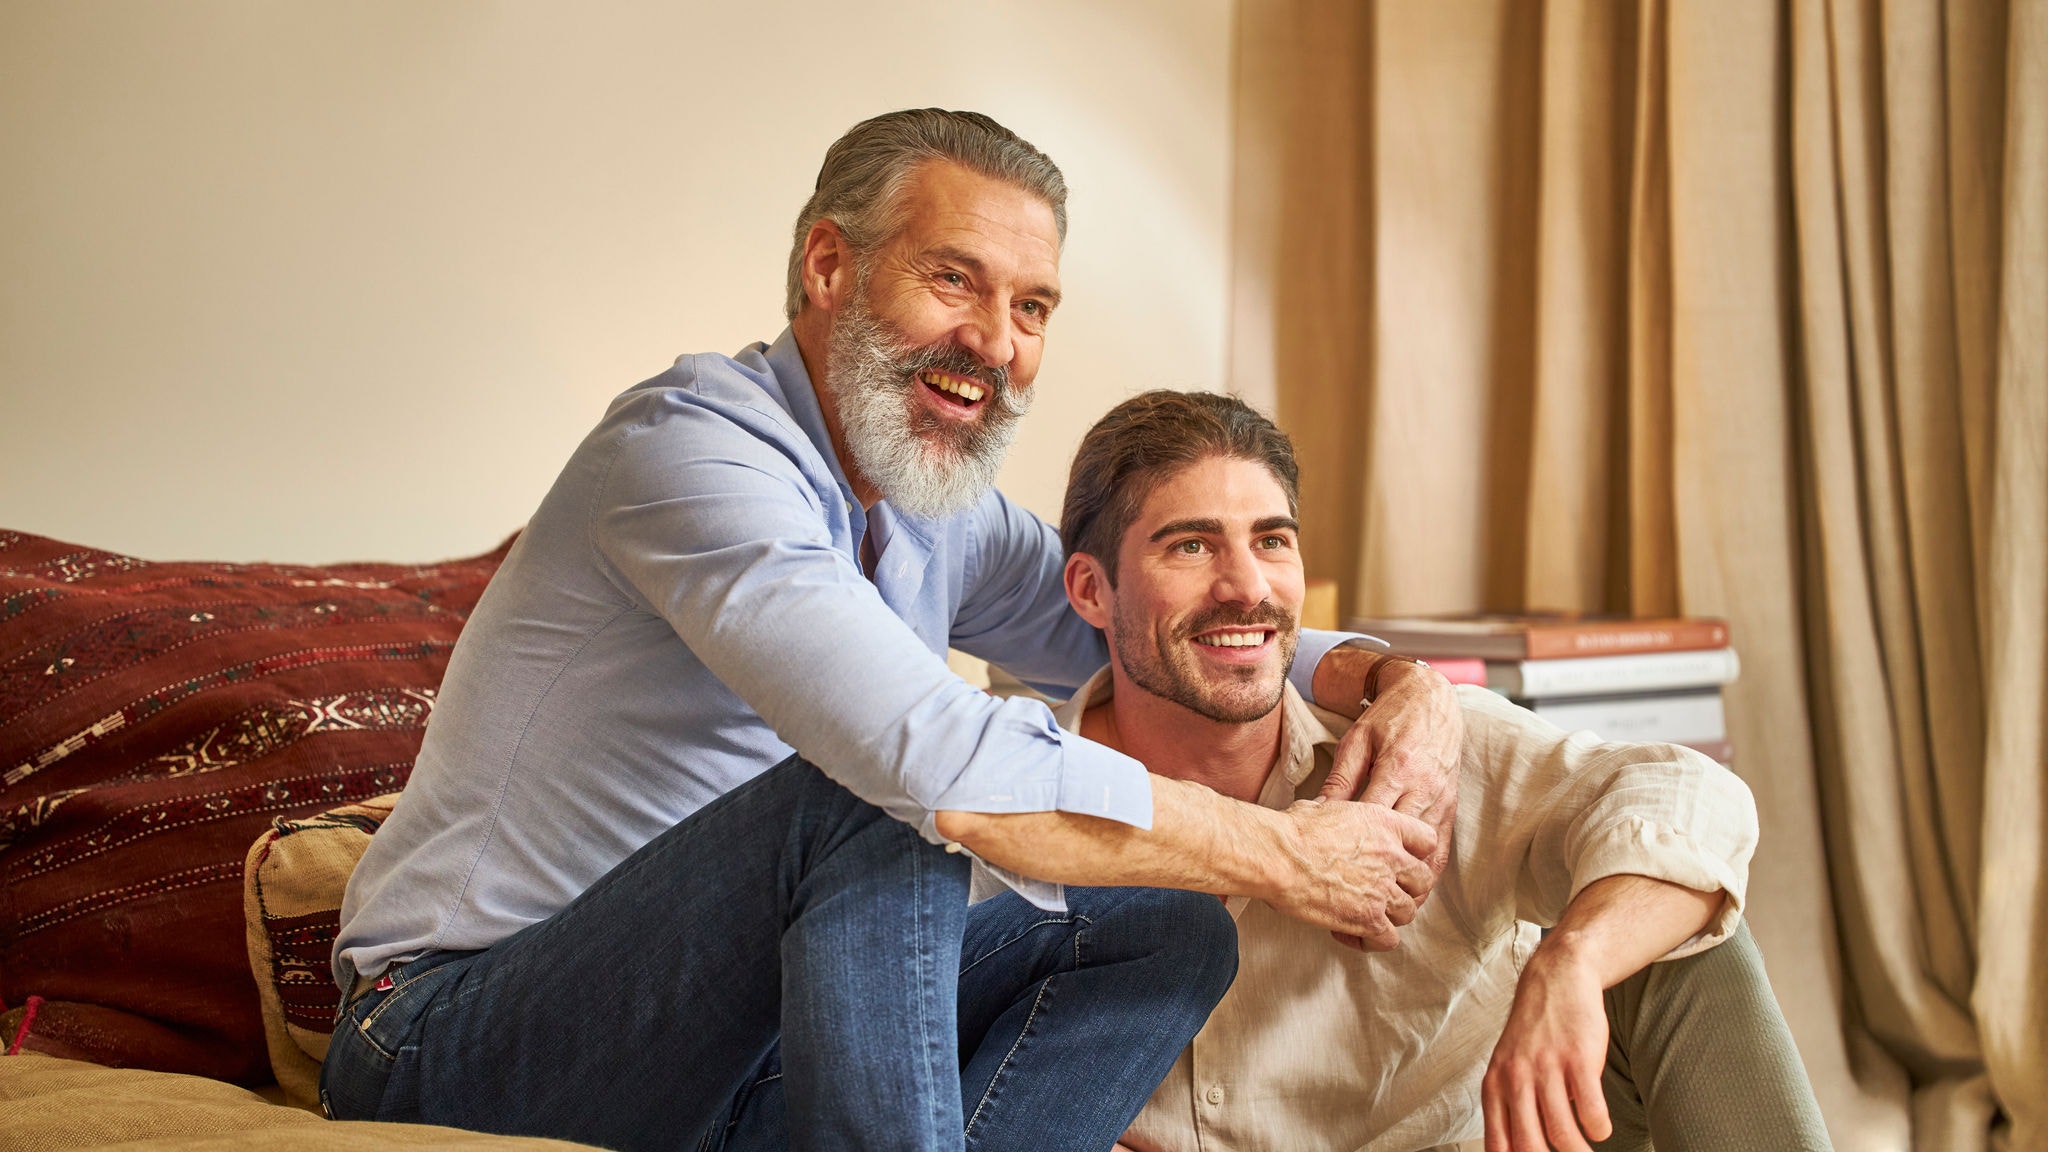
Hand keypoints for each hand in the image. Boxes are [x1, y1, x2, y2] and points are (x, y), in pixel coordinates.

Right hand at [1267, 797, 1436, 948]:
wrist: (1278, 857)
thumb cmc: (1291, 831)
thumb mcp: (1322, 808)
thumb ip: (1337, 812)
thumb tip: (1324, 809)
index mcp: (1385, 824)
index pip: (1427, 840)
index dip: (1416, 852)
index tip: (1402, 859)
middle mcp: (1392, 857)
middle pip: (1423, 880)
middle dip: (1408, 888)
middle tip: (1386, 891)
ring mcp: (1383, 890)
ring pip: (1408, 912)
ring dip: (1390, 916)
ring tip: (1367, 914)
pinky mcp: (1368, 919)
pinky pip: (1388, 940)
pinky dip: (1373, 940)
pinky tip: (1354, 933)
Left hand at [1318, 657, 1462, 879]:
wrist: (1432, 699)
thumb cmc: (1388, 718)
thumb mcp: (1357, 740)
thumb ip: (1341, 778)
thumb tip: (1316, 811)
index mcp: (1398, 769)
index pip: (1373, 819)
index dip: (1353, 848)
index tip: (1329, 870)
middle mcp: (1424, 789)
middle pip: (1402, 843)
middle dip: (1379, 874)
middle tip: (1352, 900)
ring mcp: (1441, 800)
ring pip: (1426, 853)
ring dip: (1407, 883)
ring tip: (1384, 909)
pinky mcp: (1451, 807)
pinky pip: (1441, 848)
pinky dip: (1427, 872)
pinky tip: (1412, 891)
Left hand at [1481, 948, 1613, 1151]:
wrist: (1555, 981)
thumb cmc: (1534, 1035)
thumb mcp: (1508, 1069)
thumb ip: (1512, 1109)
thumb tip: (1524, 1151)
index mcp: (1494, 1087)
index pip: (1498, 1146)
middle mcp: (1515, 1080)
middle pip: (1529, 1147)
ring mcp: (1546, 1068)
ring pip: (1562, 1134)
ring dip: (1579, 1151)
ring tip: (1586, 1149)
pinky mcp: (1577, 1059)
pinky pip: (1591, 1111)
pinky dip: (1599, 1127)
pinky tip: (1599, 1125)